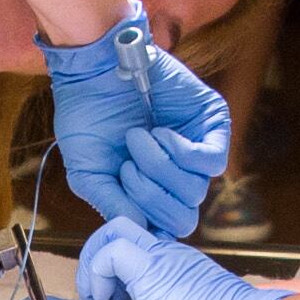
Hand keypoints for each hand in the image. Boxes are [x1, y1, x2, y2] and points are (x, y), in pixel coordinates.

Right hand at [40, 0, 231, 234]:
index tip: (124, 201)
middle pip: (184, 216)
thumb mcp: (88, 173)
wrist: (94, 70)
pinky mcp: (211, 125)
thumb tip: (140, 229)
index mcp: (150, 191)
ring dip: (158, 166)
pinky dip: (181, 152)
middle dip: (151, 196)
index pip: (167, 228)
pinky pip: (212, 161)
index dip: (147, 222)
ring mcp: (196, 151)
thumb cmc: (86, 118)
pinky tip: (160, 133)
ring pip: (195, 189)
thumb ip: (112, 204)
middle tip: (126, 168)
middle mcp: (177, 175)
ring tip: (136, 138)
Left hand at [78, 216, 282, 299]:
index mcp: (175, 263)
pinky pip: (110, 253)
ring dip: (92, 268)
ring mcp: (162, 255)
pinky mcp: (152, 267)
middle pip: (117, 232)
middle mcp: (168, 252)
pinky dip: (97, 276)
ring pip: (110, 233)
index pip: (133, 246)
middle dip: (95, 264)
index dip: (112, 269)